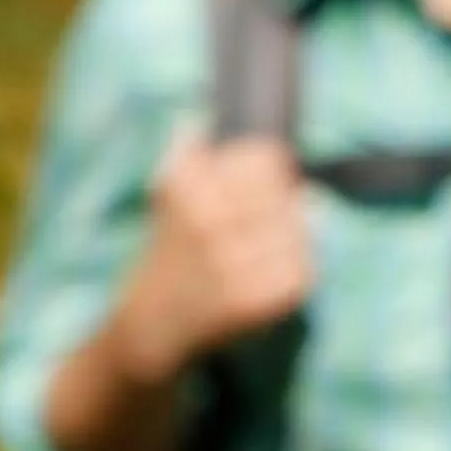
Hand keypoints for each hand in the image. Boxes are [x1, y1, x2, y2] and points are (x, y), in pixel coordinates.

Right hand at [114, 132, 312, 378]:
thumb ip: (184, 155)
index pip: (267, 158)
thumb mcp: (164, 198)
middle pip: (287, 194)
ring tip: (262, 256)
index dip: (269, 174)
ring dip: (289, 243)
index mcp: (188, 190)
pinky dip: (292, 276)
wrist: (148, 330)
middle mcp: (210, 224)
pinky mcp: (254, 302)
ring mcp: (233, 264)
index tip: (258, 191)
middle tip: (261, 229)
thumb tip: (194, 120)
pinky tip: (267, 282)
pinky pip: (302, 271)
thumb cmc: (166, 257)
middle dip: (281, 209)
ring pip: (299, 231)